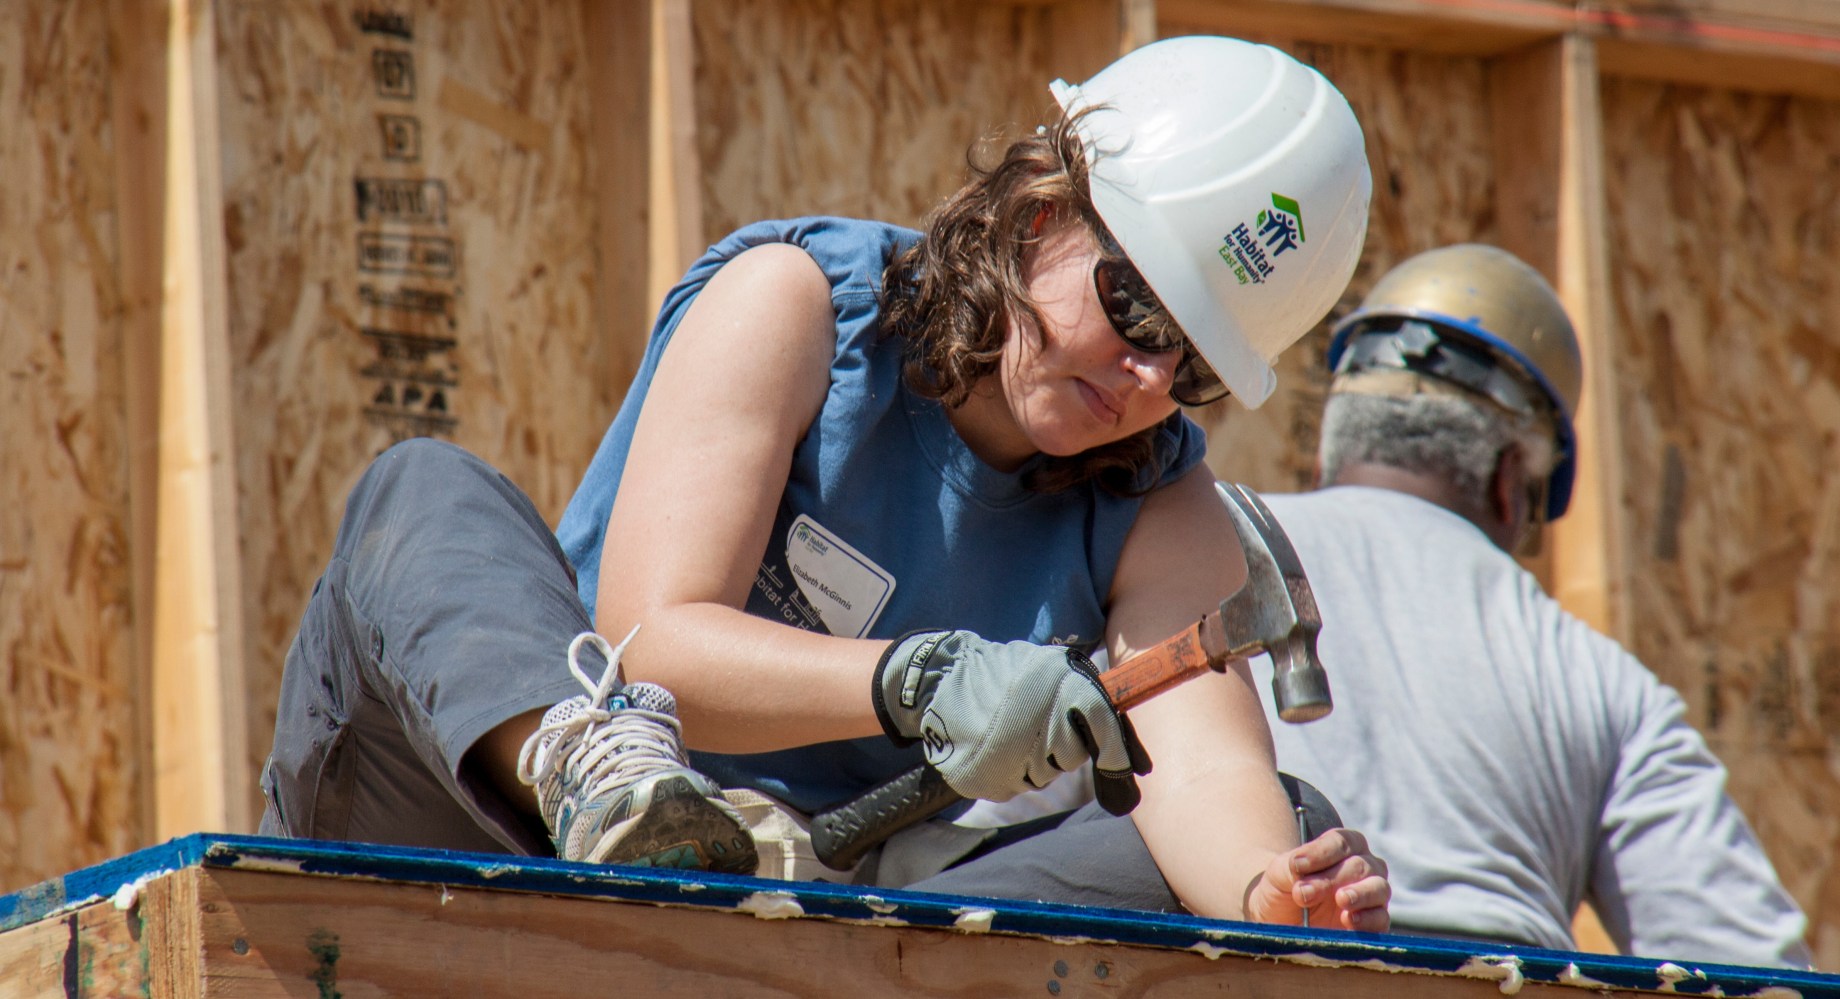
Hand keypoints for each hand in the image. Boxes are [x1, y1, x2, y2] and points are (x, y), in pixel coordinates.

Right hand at [873, 630, 1152, 811]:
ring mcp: (1011, 754)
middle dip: (1060, 747)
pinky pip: (1014, 785)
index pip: (1102, 725)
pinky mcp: (986, 778)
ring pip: (1042, 775)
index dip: (1114, 750)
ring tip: (1009, 732)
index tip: (1123, 768)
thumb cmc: (1003, 674)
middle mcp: (1038, 721)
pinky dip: (1008, 771)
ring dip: (1032, 760)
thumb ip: (1085, 698)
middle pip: (1071, 756)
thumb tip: (1133, 753)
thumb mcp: (1047, 667)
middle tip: (1034, 725)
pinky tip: (993, 747)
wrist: (939, 678)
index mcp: (1059, 685)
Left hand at [1247, 827, 1389, 931]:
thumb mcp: (1279, 873)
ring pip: (1379, 888)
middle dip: (1331, 879)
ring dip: (1360, 894)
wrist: (1283, 922)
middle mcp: (1364, 867)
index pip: (1341, 842)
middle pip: (1360, 866)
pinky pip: (1381, 919)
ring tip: (1341, 900)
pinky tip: (1348, 921)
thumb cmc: (1285, 888)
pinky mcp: (1374, 924)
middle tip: (1305, 894)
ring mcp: (1372, 895)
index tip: (1297, 865)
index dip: (1321, 852)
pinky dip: (1368, 920)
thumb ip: (1290, 868)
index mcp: (1343, 847)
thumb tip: (1302, 875)